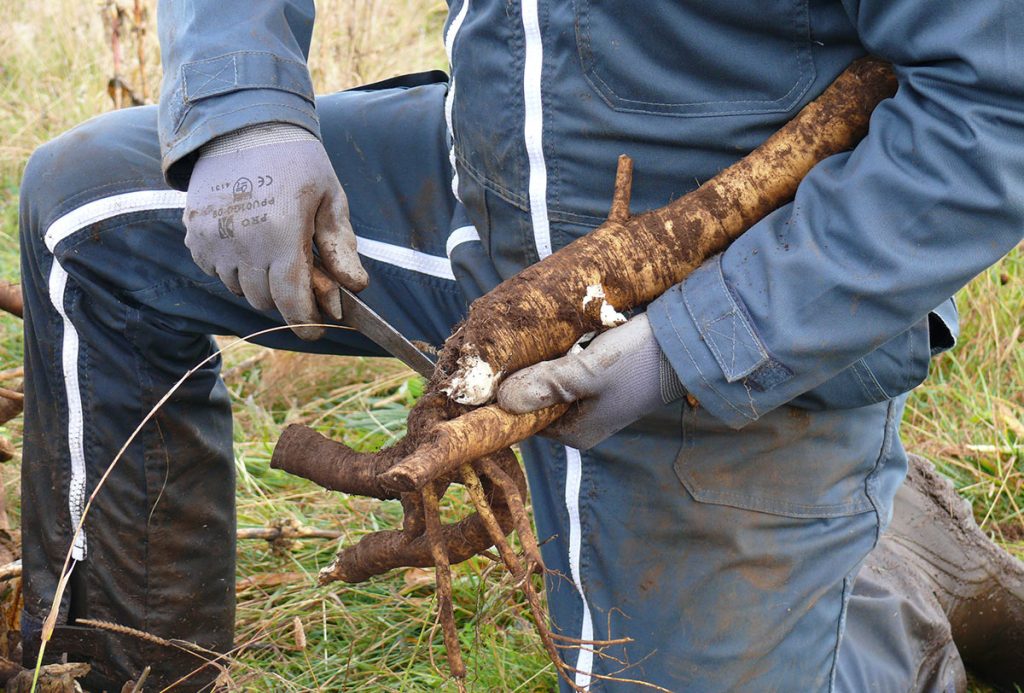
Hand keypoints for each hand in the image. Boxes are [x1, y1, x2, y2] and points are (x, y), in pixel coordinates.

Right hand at [184, 123, 367, 339]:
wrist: (243, 127)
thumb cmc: (298, 162)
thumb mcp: (330, 198)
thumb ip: (340, 246)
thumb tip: (355, 288)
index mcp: (283, 234)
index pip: (292, 301)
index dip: (306, 322)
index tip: (317, 329)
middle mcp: (244, 242)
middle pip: (266, 300)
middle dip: (287, 296)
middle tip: (301, 273)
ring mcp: (215, 239)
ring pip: (240, 288)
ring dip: (259, 281)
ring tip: (273, 249)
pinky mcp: (195, 234)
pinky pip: (216, 271)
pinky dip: (233, 267)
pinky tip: (247, 239)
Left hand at [496, 313, 685, 449]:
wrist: (685, 341)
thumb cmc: (636, 360)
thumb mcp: (587, 372)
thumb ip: (546, 385)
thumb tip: (501, 400)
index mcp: (575, 432)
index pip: (523, 418)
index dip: (507, 393)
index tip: (496, 364)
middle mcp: (582, 423)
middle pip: (536, 399)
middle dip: (526, 374)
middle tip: (515, 344)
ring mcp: (593, 403)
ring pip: (551, 382)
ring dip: (543, 362)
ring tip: (535, 337)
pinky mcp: (602, 382)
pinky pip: (568, 371)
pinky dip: (561, 356)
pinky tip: (558, 336)